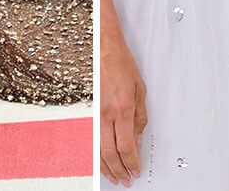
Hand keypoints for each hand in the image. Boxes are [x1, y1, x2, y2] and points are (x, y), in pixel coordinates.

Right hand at [100, 29, 146, 187]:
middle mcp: (106, 114)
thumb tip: (138, 138)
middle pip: (111, 153)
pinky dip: (96, 155)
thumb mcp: (140, 90)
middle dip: (119, 171)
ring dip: (106, 167)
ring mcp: (94, 114)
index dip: (131, 163)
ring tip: (114, 176)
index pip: (126, 146)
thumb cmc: (122, 65)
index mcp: (123, 109)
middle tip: (126, 179)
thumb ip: (139, 117)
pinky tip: (100, 162)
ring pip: (97, 150)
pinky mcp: (88, 113)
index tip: (136, 170)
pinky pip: (91, 140)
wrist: (103, 50)